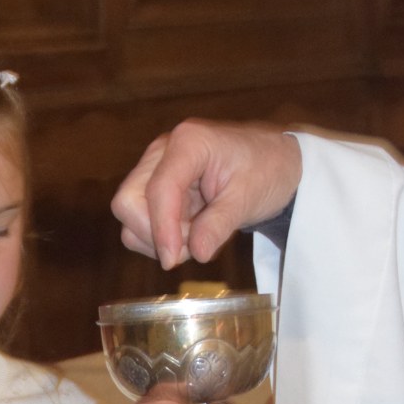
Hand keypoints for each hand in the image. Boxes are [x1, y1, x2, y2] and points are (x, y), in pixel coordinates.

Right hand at [111, 120, 302, 268]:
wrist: (275, 161)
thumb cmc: (266, 169)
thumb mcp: (248, 198)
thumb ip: (219, 225)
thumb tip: (197, 253)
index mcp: (188, 143)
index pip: (158, 190)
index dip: (161, 229)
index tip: (172, 260)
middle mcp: (162, 152)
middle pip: (128, 201)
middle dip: (156, 232)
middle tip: (193, 244)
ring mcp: (155, 168)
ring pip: (129, 214)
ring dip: (157, 237)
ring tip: (196, 236)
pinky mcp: (154, 185)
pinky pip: (138, 220)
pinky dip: (158, 235)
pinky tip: (188, 233)